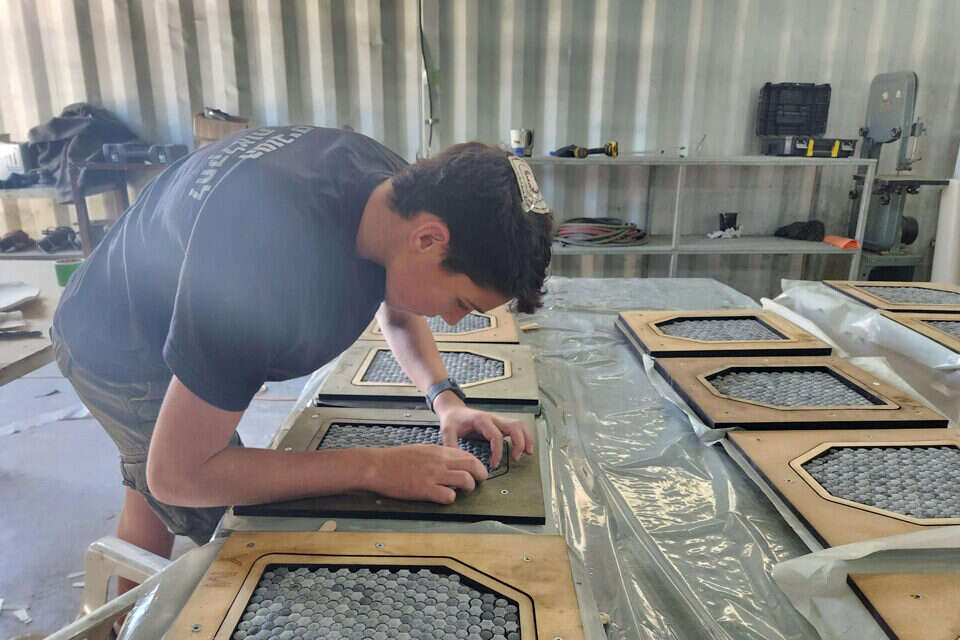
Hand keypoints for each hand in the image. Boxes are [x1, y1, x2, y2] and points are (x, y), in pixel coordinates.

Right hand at [363, 444, 487, 503]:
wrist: (377, 466)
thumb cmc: (396, 459)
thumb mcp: (421, 450)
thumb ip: (438, 456)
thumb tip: (452, 462)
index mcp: (438, 451)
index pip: (467, 455)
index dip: (476, 464)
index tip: (476, 471)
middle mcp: (439, 461)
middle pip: (472, 465)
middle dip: (480, 475)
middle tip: (479, 482)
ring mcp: (433, 475)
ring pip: (466, 480)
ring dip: (469, 487)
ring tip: (463, 491)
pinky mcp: (425, 489)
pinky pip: (449, 495)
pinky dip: (450, 498)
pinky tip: (444, 497)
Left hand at [434, 399, 534, 467]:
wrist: (453, 410)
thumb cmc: (452, 419)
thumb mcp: (447, 431)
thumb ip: (451, 445)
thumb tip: (458, 461)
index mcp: (481, 420)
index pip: (496, 436)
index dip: (498, 452)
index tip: (494, 464)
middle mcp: (492, 418)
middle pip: (514, 426)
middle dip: (518, 443)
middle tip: (515, 458)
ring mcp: (498, 420)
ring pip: (519, 425)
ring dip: (526, 438)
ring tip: (527, 453)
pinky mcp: (500, 424)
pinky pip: (517, 427)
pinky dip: (524, 436)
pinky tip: (525, 447)